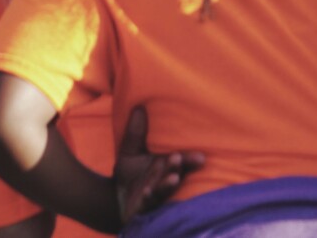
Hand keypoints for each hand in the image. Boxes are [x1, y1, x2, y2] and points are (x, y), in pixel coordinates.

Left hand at [114, 106, 203, 224]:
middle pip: (175, 174)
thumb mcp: (130, 151)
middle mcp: (164, 181)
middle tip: (178, 159)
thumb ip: (135, 132)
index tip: (201, 157)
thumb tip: (138, 107)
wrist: (115, 201)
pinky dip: (149, 198)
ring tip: (173, 179)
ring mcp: (155, 196)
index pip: (182, 162)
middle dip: (179, 168)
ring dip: (168, 184)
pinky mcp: (143, 208)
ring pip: (164, 190)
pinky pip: (147, 204)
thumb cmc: (130, 174)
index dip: (190, 160)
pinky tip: (148, 192)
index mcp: (166, 167)